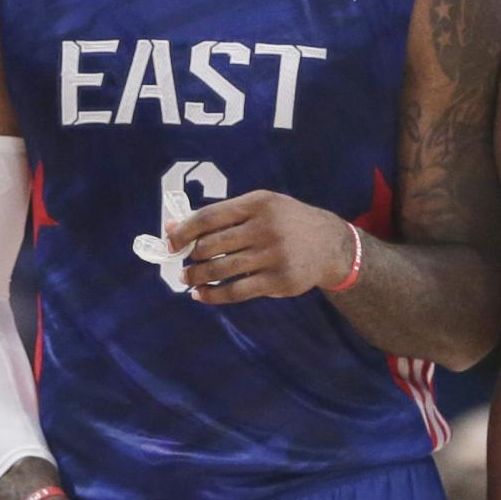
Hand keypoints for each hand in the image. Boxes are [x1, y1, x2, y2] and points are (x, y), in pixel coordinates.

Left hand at [167, 189, 357, 305]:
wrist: (330, 244)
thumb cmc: (285, 222)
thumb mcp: (258, 208)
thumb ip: (220, 217)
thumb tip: (172, 227)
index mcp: (258, 204)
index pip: (210, 217)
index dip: (184, 231)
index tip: (170, 242)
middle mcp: (265, 228)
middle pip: (212, 245)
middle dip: (190, 257)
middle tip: (181, 263)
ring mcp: (273, 256)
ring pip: (221, 270)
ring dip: (196, 277)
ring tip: (187, 278)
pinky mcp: (278, 280)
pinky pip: (236, 291)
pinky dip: (213, 295)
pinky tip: (201, 295)